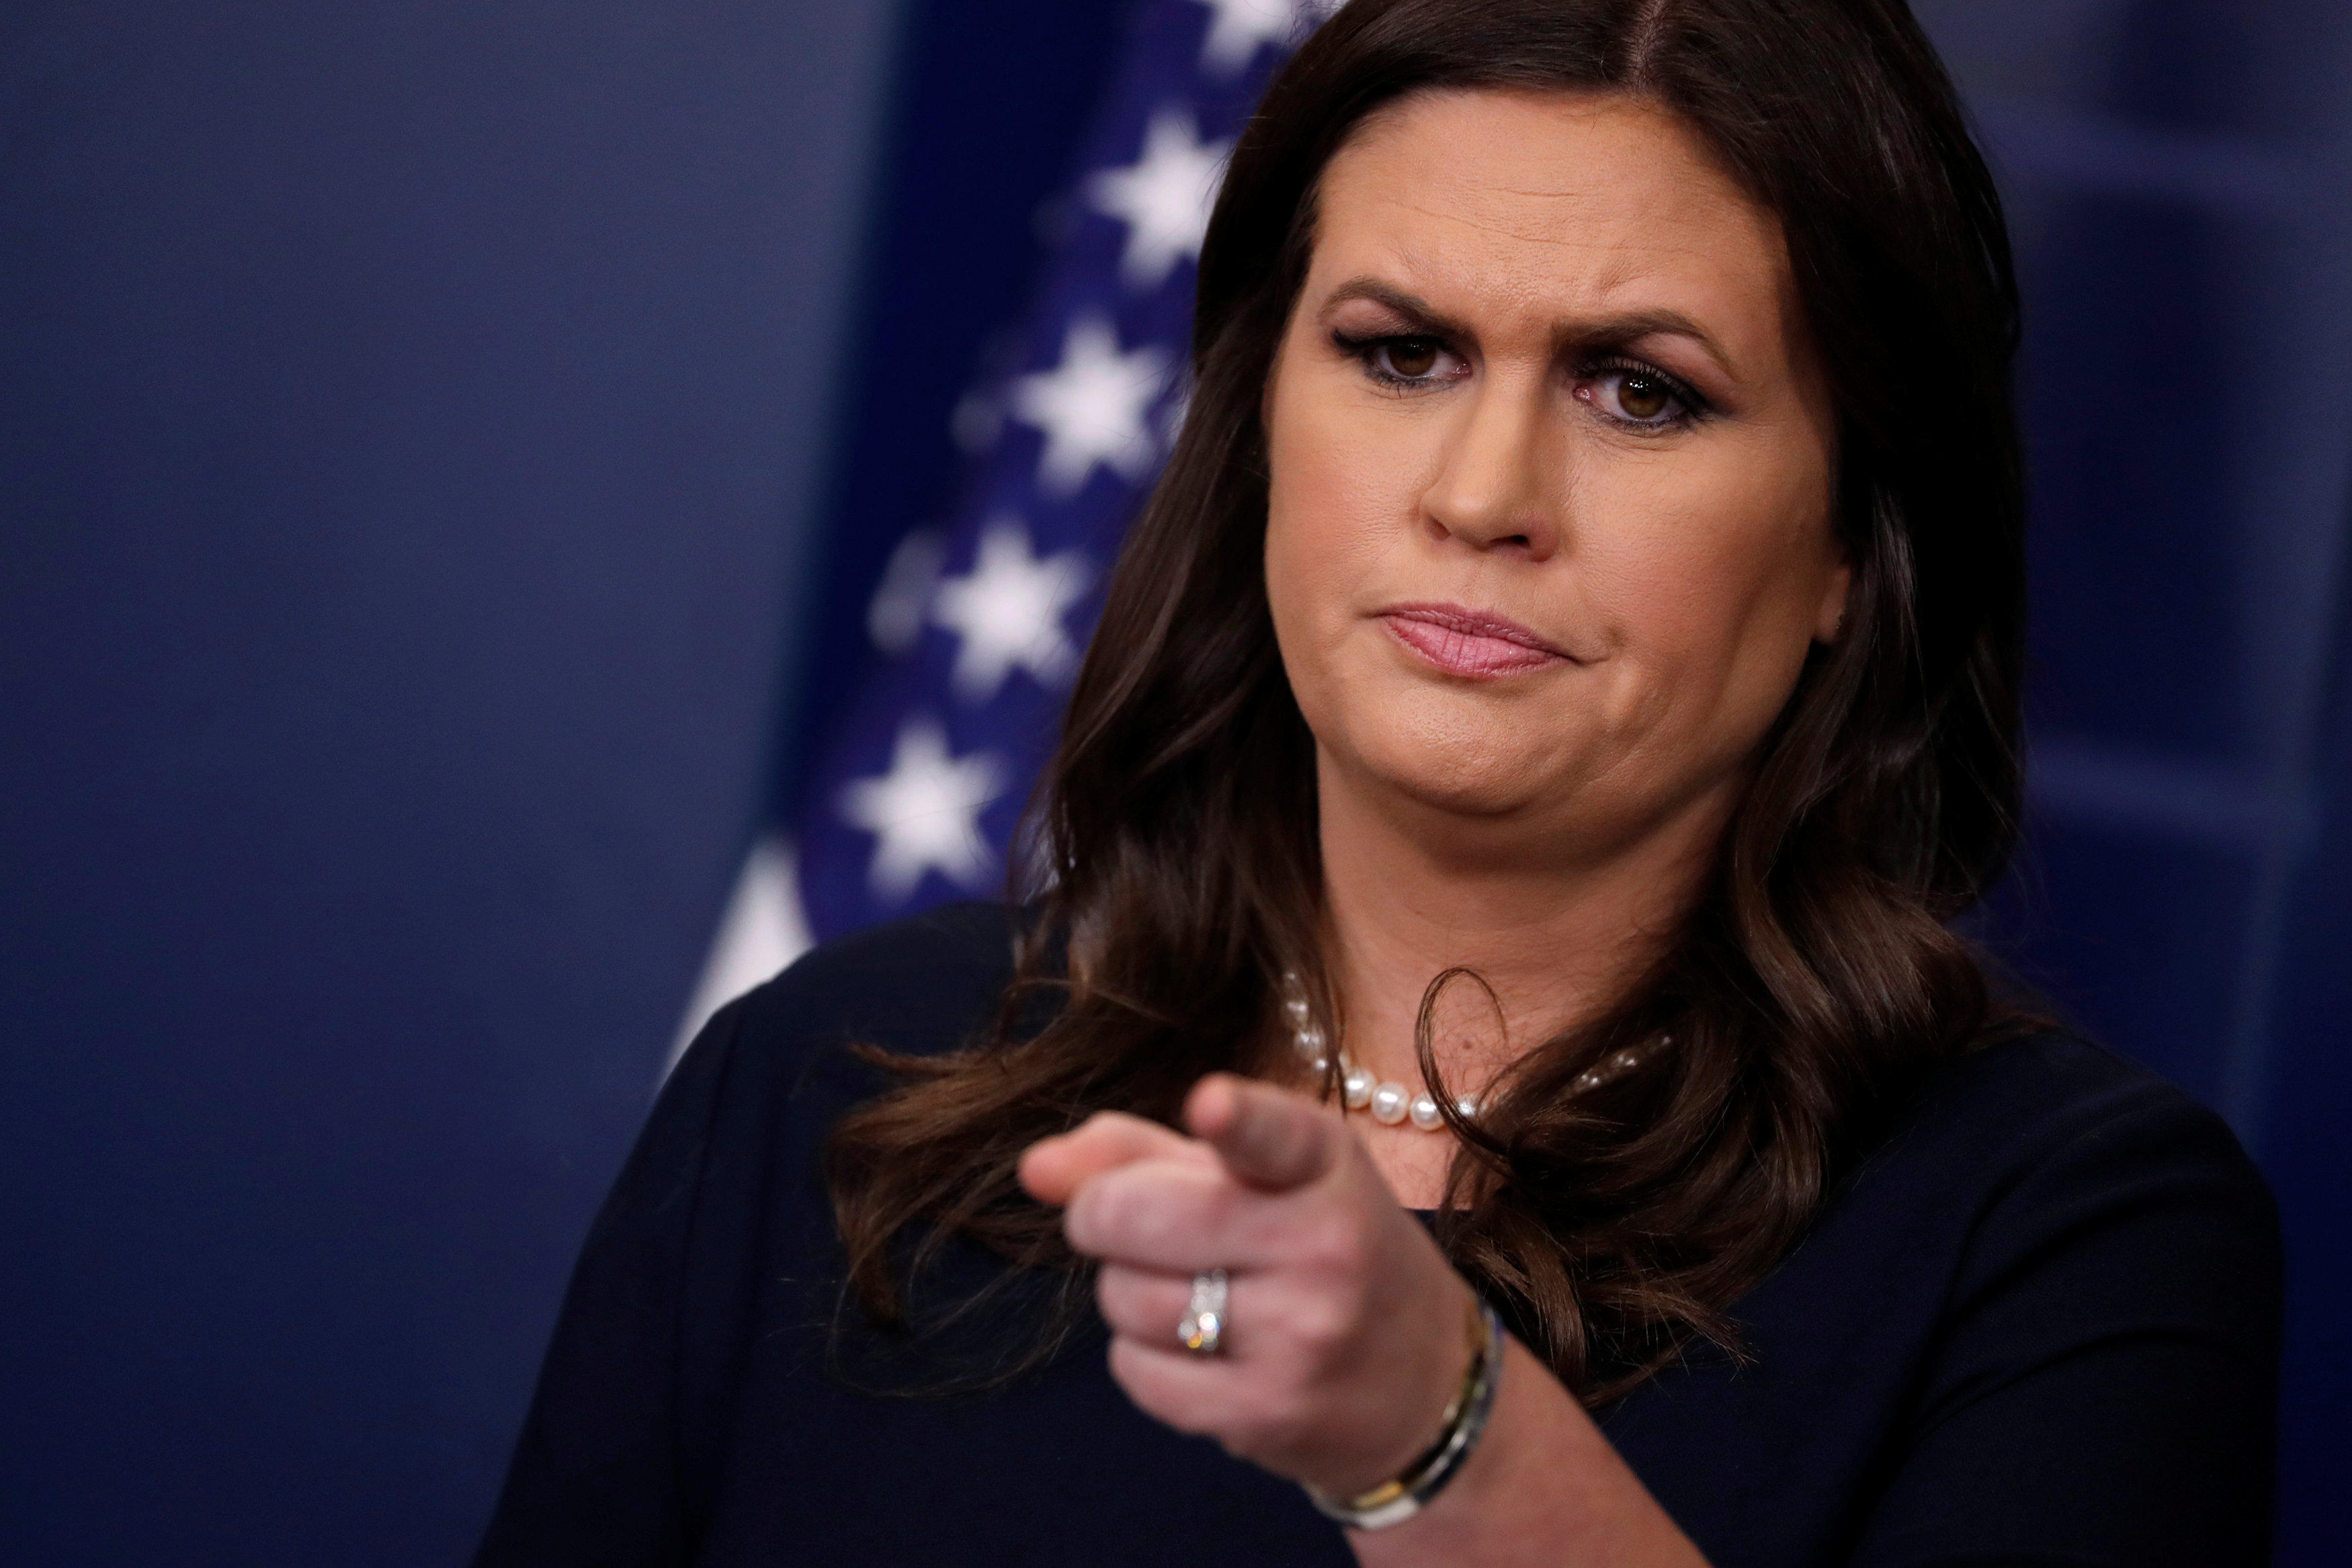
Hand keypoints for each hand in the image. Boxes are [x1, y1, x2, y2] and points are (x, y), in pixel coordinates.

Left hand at [1018, 1073, 1478, 1497]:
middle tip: (1127, 1221)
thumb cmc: (1317, 1251)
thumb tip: (1034, 1170)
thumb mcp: (1260, 1177)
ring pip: (1124, 1297)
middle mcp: (1324, 1246)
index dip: (1235, 1120)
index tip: (1210, 1106)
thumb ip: (1143, 1151)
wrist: (1420, 1386)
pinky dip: (1143, 1358)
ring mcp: (1300, 1336)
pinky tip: (1201, 1351)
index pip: (1275, 1134)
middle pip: (1135, 1214)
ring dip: (1129, 1291)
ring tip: (1192, 1291)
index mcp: (1326, 1165)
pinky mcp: (1268, 1412)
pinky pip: (1136, 1371)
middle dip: (1102, 1213)